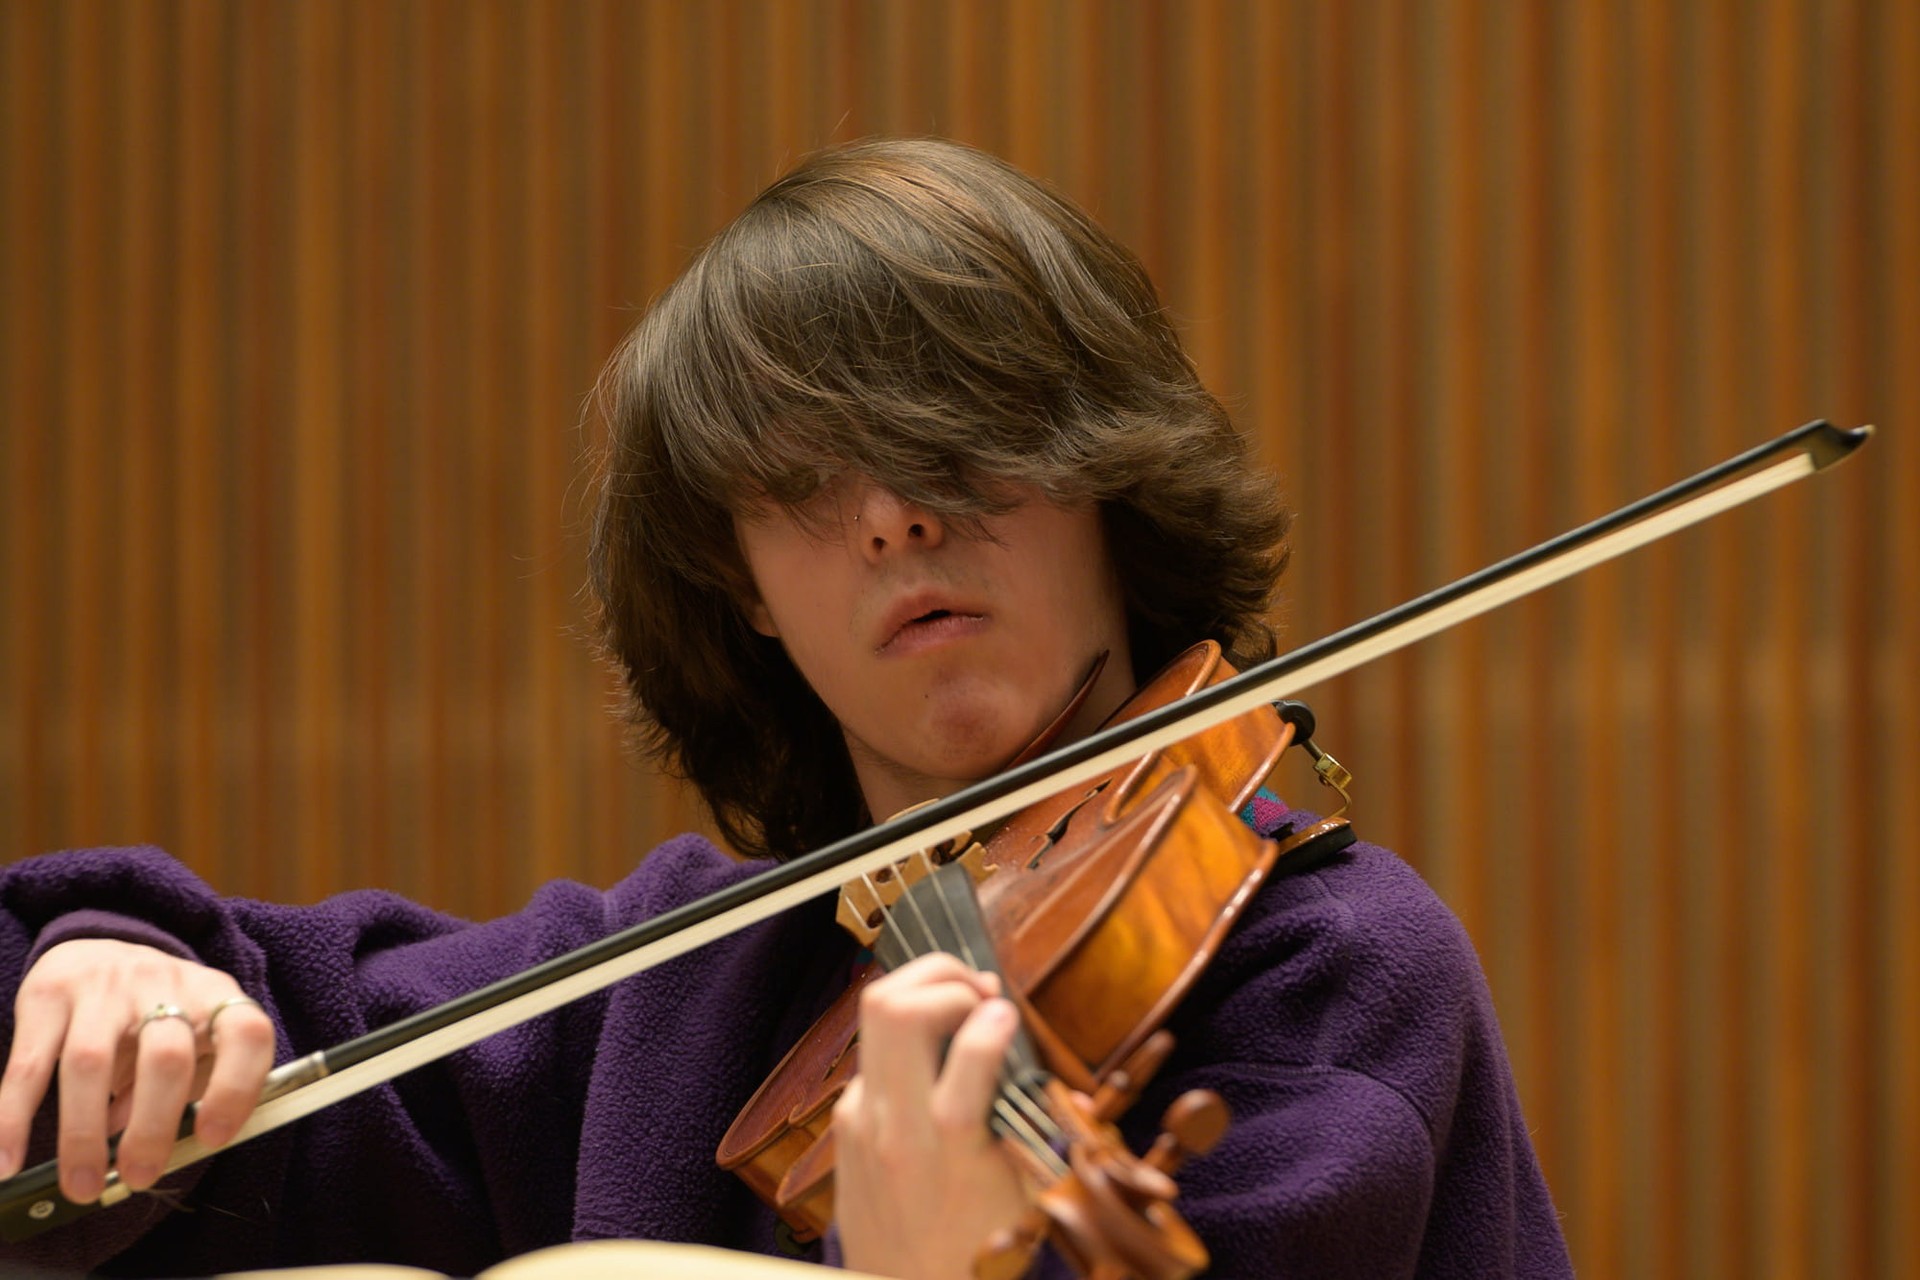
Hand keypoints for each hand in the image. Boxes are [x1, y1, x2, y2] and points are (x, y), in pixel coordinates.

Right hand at [0, 940, 274, 1202]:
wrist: (101, 950)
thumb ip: (186, 1089)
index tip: (211, 1138)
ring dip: (84, 1133)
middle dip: (152, 1128)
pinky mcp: (50, 993)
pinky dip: (15, 1119)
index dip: (236, 1088)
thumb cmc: (159, 1014)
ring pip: (91, 1062)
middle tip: (139, 1176)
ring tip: (82, 1184)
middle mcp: (165, 984)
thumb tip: (145, 1150)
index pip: (247, 1035)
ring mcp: (106, 986)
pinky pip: (30, 1065)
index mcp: (216, 997)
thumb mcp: (194, 1039)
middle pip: (166, 1057)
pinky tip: (8, 1161)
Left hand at [833, 952, 1032, 1279]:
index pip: (969, 1052)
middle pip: (897, 1008)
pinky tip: (932, 1050)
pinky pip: (870, 1050)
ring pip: (874, 1012)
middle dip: (946, 977)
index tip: (1009, 1016)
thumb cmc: (975, 1250)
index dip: (997, 1018)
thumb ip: (1038, 1129)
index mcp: (953, 1148)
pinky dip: (904, 1033)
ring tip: (958, 999)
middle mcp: (897, 1126)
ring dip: (920, 987)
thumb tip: (1065, 1084)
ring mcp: (861, 1119)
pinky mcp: (844, 1119)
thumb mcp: (1024, 1195)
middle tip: (979, 990)